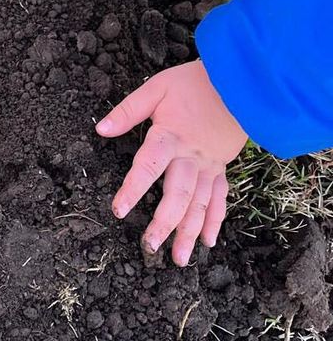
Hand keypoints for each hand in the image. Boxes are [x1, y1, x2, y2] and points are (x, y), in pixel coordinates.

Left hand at [97, 61, 247, 265]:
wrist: (240, 82)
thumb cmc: (193, 83)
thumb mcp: (156, 88)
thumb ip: (128, 111)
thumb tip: (100, 128)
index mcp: (170, 138)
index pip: (147, 167)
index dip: (133, 190)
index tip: (119, 211)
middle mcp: (191, 158)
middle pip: (178, 196)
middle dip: (164, 224)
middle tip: (150, 248)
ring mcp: (209, 166)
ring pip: (200, 205)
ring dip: (189, 232)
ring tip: (179, 258)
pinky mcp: (221, 169)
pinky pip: (219, 199)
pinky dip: (215, 221)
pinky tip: (208, 242)